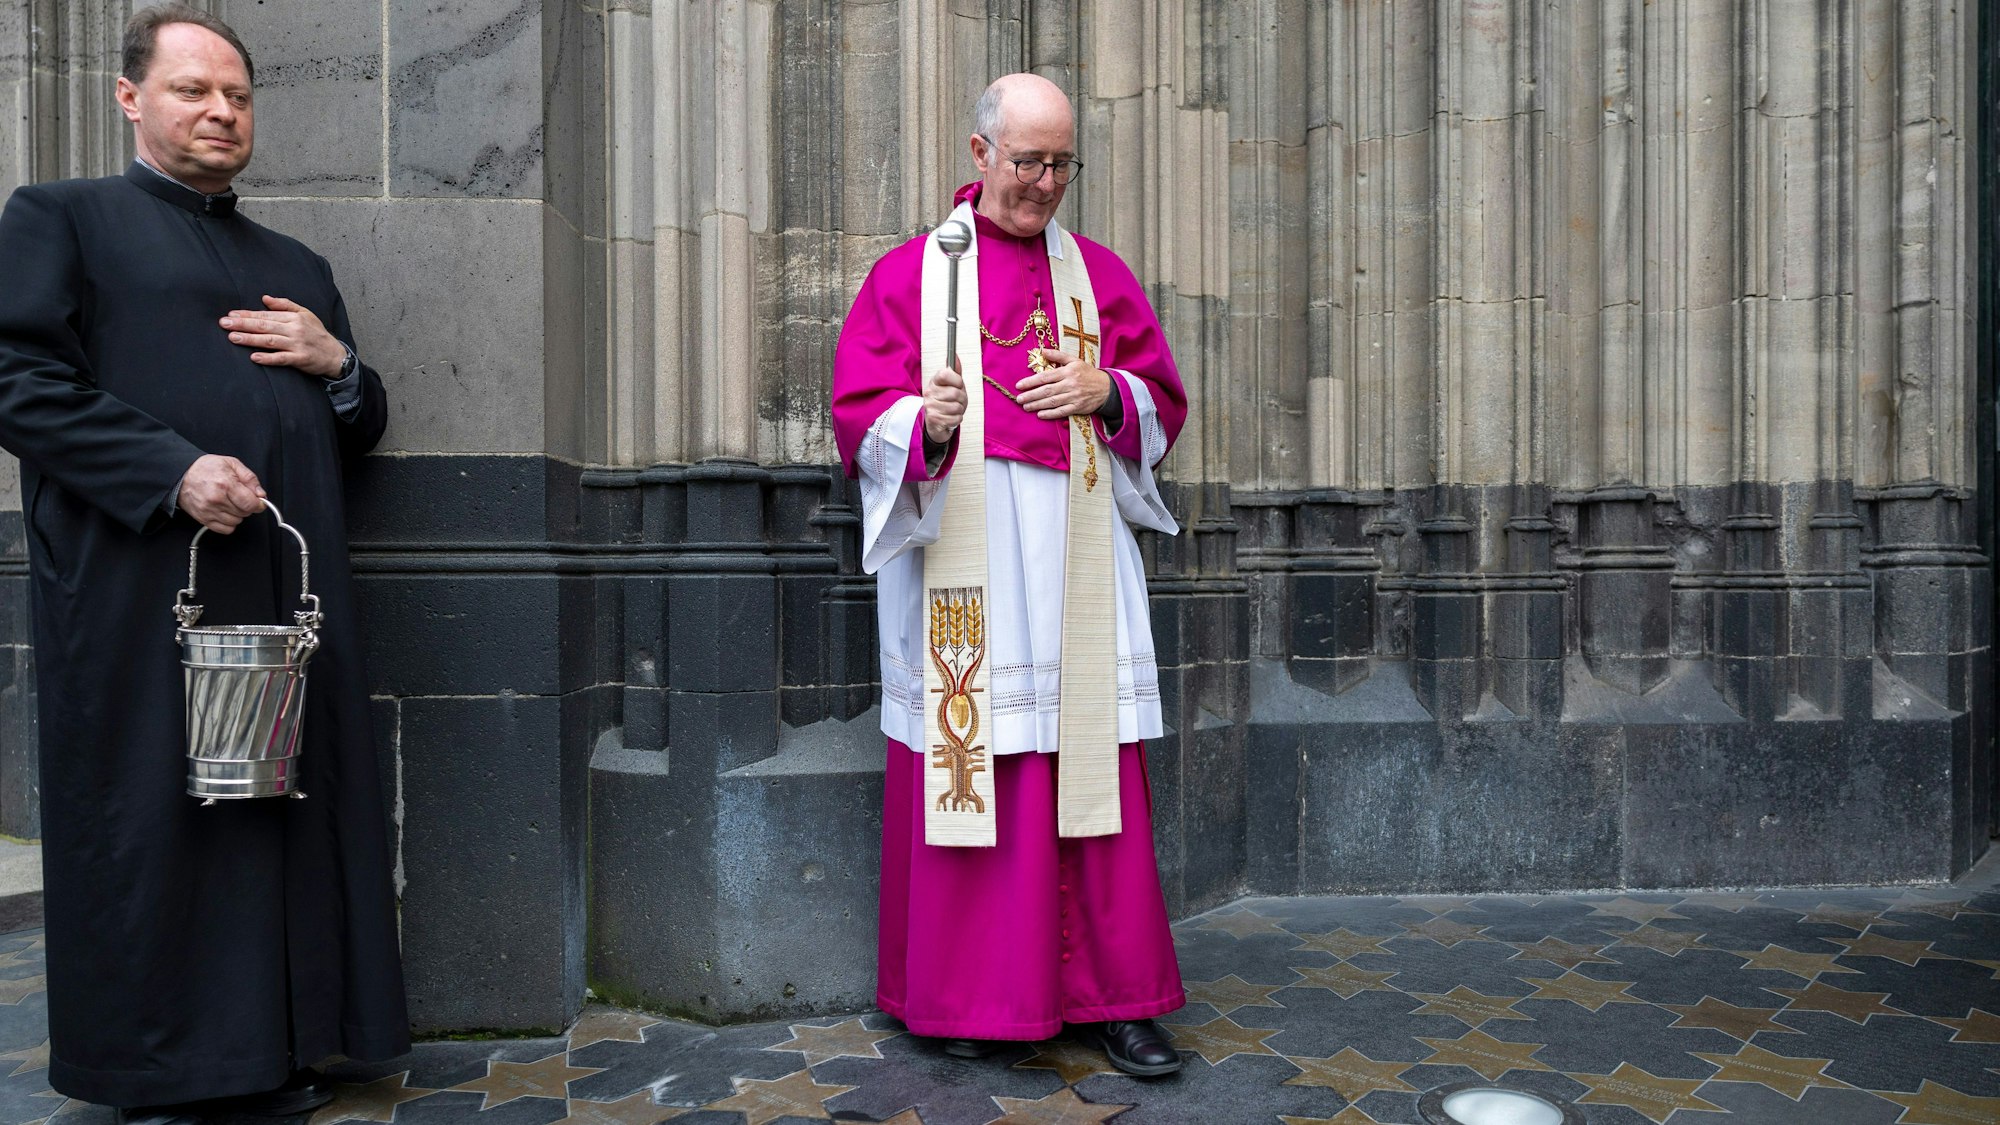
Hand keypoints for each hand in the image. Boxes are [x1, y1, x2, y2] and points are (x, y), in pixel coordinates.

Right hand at [178, 455, 265, 533]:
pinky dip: (229, 523)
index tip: (259, 502)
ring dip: (237, 514)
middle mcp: (216, 500)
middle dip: (246, 506)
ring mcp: (208, 511)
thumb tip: (261, 494)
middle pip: (245, 513)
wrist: (182, 474)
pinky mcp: (203, 519)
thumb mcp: (231, 463)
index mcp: (225, 485)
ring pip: (236, 522)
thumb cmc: (205, 468)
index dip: (259, 504)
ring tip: (229, 502)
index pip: (250, 504)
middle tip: (239, 496)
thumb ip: (250, 479)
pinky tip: (225, 512)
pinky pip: (225, 529)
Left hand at [220, 295, 346, 378]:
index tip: (231, 314)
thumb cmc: (318, 334)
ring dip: (250, 339)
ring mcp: (297, 345)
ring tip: (233, 337)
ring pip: (269, 341)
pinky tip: (254, 357)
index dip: (247, 314)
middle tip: (224, 323)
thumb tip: (265, 298)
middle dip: (243, 324)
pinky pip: (282, 359)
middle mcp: (294, 329)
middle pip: (264, 326)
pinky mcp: (300, 359)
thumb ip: (285, 305)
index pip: (266, 315)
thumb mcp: (305, 314)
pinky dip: (268, 358)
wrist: (336, 355)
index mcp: (293, 318)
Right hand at [924, 362, 966, 442]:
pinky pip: (956, 418)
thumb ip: (955, 371)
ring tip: (953, 410)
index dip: (957, 380)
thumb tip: (955, 354)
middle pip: (955, 393)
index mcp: (934, 381)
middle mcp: (929, 392)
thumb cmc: (947, 401)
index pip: (946, 374)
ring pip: (957, 407)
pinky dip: (957, 419)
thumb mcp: (952, 385)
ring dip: (960, 410)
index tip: (958, 385)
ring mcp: (930, 406)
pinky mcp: (933, 419)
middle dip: (962, 399)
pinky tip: (950, 418)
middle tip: (957, 401)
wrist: (936, 422)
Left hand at [1018, 350, 1110, 419]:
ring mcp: (1073, 397)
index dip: (1031, 382)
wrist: (1106, 388)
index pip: (1045, 377)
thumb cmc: (1088, 373)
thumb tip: (1042, 351)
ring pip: (1052, 402)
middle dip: (1031, 395)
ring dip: (1037, 405)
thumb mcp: (1074, 360)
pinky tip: (1040, 414)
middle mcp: (1070, 384)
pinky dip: (1050, 414)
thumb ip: (1058, 355)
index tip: (1019, 385)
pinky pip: (1061, 411)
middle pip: (1046, 391)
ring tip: (1025, 407)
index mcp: (1067, 371)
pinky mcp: (1077, 407)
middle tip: (1019, 399)